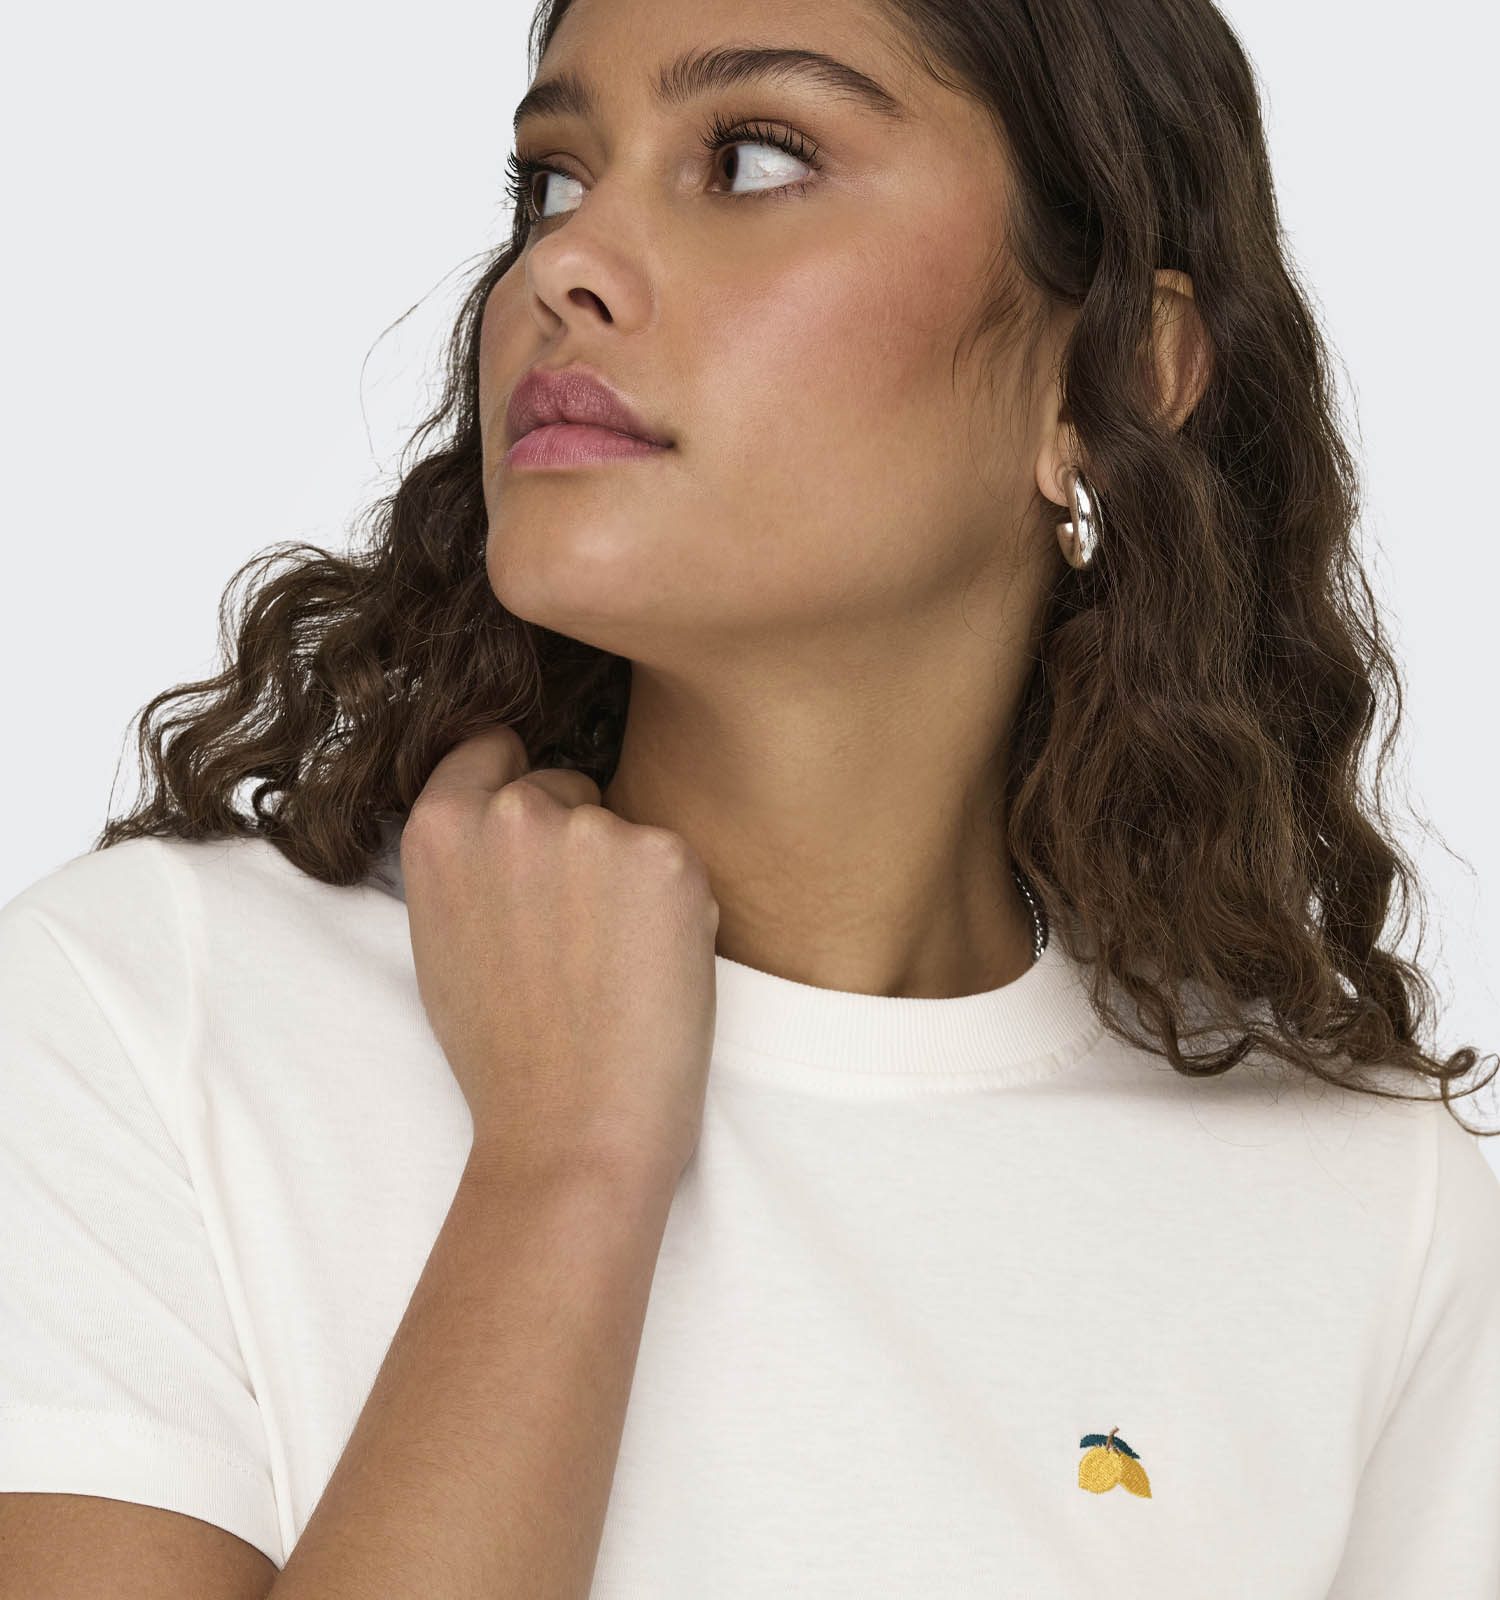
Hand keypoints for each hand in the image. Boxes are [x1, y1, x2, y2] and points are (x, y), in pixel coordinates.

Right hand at [400, 724, 719, 1192]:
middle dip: (576, 840)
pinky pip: (677, 863)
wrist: (570, 1132)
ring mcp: (593, 829)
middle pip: (565, 786)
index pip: (490, 748)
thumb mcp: (443, 936)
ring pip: (626, 828)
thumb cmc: (505, 1055)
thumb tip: (505, 807)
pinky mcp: (668, 858)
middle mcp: (512, 810)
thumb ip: (468, 860)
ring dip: (629, 877)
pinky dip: (677, 907)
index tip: (530, 844)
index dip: (514, 788)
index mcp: (440, 826)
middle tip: (573, 939)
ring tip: (610, 965)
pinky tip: (652, 970)